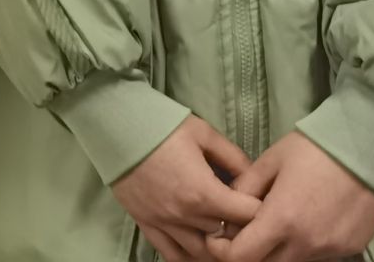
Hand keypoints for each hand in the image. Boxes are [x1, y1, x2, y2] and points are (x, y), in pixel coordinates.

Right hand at [111, 115, 261, 260]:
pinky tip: (199, 251)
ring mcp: (165, 224)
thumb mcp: (204, 133)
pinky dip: (189, 258)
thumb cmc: (160, 125)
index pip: (249, 216)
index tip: (259, 200)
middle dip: (240, 228)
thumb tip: (254, 178)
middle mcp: (186, 216)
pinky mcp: (146, 224)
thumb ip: (234, 158)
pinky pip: (171, 255)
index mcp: (204, 193)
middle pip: (228, 237)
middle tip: (242, 215)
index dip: (260, 209)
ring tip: (223, 234)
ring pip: (202, 253)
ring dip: (216, 246)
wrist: (114, 125)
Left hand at [205, 131, 373, 261]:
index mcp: (282, 220)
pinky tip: (307, 221)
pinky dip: (305, 245)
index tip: (219, 238)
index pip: (242, 257)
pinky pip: (318, 256)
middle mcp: (307, 243)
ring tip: (280, 222)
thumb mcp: (269, 161)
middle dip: (250, 252)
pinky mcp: (350, 248)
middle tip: (246, 231)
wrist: (365, 146)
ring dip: (279, 250)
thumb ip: (244, 188)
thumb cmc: (313, 149)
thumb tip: (228, 208)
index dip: (224, 250)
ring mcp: (331, 249)